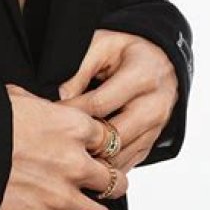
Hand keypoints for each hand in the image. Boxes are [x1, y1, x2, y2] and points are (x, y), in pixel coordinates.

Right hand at [0, 83, 128, 209]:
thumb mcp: (14, 98)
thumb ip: (41, 107)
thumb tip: (42, 108)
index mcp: (72, 127)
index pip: (109, 140)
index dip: (100, 148)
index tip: (91, 153)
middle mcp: (74, 164)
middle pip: (115, 182)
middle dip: (104, 185)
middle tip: (90, 186)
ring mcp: (59, 199)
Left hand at [57, 29, 179, 171]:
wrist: (159, 63)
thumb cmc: (125, 51)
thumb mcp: (101, 45)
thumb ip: (81, 68)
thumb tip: (62, 96)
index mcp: (142, 77)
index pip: (100, 103)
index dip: (72, 110)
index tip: (50, 113)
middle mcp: (154, 106)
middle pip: (113, 137)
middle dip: (83, 140)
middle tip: (55, 139)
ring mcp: (156, 129)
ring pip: (120, 156)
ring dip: (92, 157)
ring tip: (66, 150)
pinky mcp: (151, 143)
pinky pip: (126, 163)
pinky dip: (104, 164)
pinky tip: (84, 157)